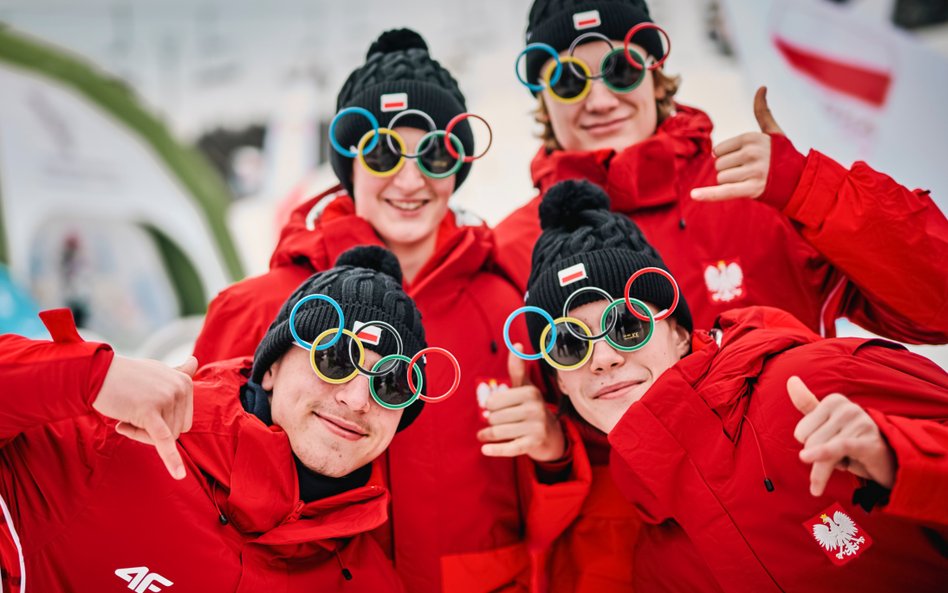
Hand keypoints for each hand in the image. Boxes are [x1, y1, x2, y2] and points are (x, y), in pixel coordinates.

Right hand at [93, 355, 197, 479]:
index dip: (164, 425)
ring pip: (164, 438)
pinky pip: (163, 440)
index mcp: (185, 383)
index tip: (143, 416)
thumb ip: (177, 372)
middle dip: (153, 433)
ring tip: (123, 419)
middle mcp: (180, 388)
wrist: (96, 373)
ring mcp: (166, 398)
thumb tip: (195, 362)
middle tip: (129, 420)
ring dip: (140, 434)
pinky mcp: (150, 410)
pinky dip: (171, 459)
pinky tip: (178, 475)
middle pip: (176, 431)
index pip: (183, 420)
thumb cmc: (125, 376)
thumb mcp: (157, 371)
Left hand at [476, 346, 565, 461]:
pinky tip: (485, 449)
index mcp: (530, 392)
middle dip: (489, 421)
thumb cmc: (531, 407)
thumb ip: (517, 369)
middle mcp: (535, 408)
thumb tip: (517, 344)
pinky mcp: (533, 444)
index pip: (494, 401)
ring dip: (487, 435)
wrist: (551, 435)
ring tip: (484, 435)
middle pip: (495, 417)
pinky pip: (509, 448)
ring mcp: (536, 427)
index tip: (490, 408)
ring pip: (499, 432)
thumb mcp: (525, 387)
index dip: (488, 406)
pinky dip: (495, 449)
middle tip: (491, 422)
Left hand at [691, 86, 784, 200]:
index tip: (746, 159)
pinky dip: (708, 195)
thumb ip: (762, 111)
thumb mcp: (773, 131)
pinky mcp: (753, 189)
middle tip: (750, 171)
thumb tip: (761, 87)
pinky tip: (694, 195)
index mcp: (751, 137)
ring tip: (751, 179)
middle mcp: (752, 152)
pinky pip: (724, 191)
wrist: (798, 180)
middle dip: (729, 170)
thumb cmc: (781, 154)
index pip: (718, 151)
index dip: (728, 157)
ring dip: (732, 182)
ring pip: (721, 179)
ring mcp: (753, 171)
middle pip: (718, 165)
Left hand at [788, 376, 895, 496]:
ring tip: (842, 466)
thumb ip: (807, 403)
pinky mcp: (869, 441)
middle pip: (811, 442)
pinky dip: (823, 458)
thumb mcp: (828, 423)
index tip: (829, 445)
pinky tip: (815, 483)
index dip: (811, 446)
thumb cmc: (852, 440)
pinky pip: (839, 448)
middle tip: (840, 457)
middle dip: (819, 458)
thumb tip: (791, 380)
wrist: (888, 461)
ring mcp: (860, 423)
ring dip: (827, 468)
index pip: (801, 432)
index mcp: (834, 401)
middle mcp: (847, 408)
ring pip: (823, 450)